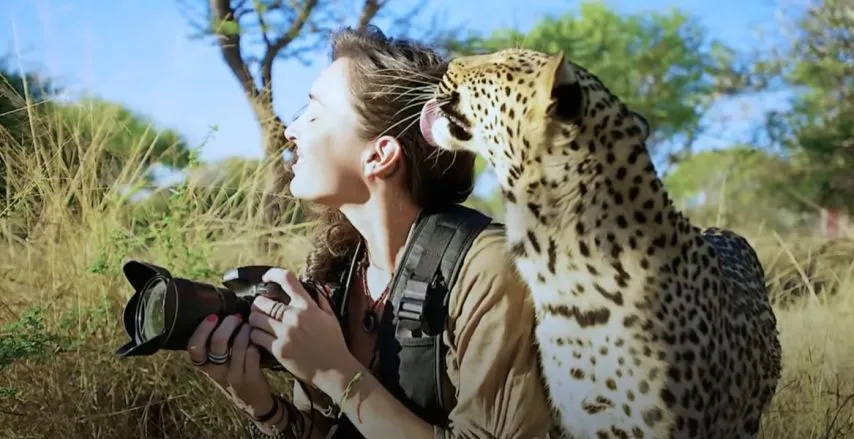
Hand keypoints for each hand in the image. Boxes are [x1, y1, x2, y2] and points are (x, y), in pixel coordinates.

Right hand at [186, 313, 277, 420]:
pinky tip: (257, 339)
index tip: (213, 316)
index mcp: (205, 366)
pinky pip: (253, 354)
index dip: (202, 330)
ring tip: (248, 325)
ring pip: (238, 346)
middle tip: (236, 317)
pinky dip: (255, 343)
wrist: (251, 401)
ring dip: (245, 331)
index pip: (194, 348)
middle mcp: (217, 372)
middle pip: (217, 343)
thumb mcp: (216, 366)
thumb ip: (214, 346)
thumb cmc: (232, 375)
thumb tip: (218, 313)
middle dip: (228, 324)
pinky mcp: (251, 377)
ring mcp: (234, 375)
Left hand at [248, 268, 357, 395]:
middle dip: (258, 303)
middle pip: (263, 301)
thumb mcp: (330, 317)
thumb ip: (320, 299)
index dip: (273, 274)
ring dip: (254, 319)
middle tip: (259, 308)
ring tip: (258, 323)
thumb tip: (311, 286)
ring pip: (255, 319)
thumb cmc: (333, 343)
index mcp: (307, 306)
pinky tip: (259, 337)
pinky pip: (256, 336)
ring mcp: (285, 334)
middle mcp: (295, 317)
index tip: (266, 277)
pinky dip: (255, 335)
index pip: (287, 280)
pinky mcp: (278, 349)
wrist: (334, 370)